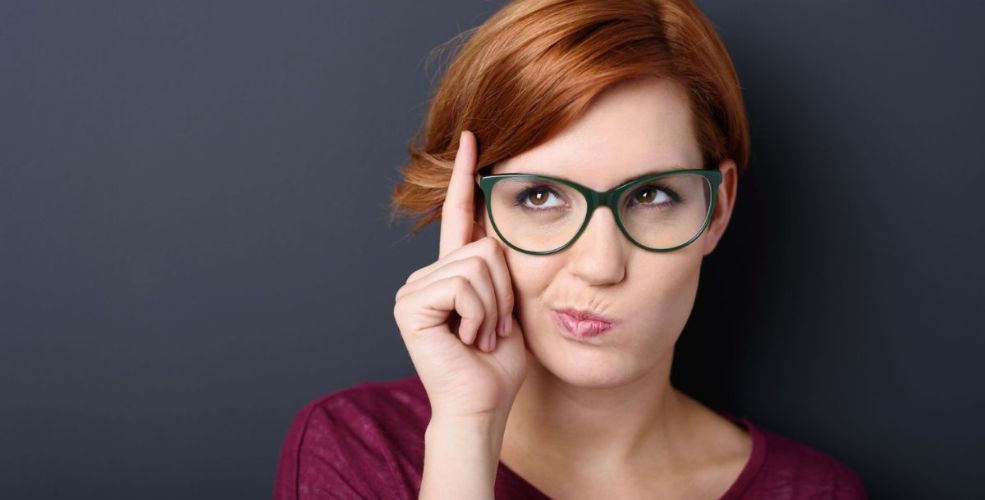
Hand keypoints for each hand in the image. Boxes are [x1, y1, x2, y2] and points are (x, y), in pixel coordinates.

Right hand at [393, 130, 527, 422]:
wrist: (482, 406)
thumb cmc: (498, 364)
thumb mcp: (509, 304)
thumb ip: (502, 266)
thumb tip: (502, 229)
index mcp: (450, 273)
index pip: (459, 214)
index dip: (464, 176)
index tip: (473, 136)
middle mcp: (426, 276)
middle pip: (485, 245)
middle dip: (504, 291)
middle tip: (492, 329)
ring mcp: (413, 289)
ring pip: (478, 264)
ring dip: (494, 307)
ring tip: (480, 337)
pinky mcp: (410, 304)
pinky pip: (464, 284)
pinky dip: (479, 314)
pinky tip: (467, 339)